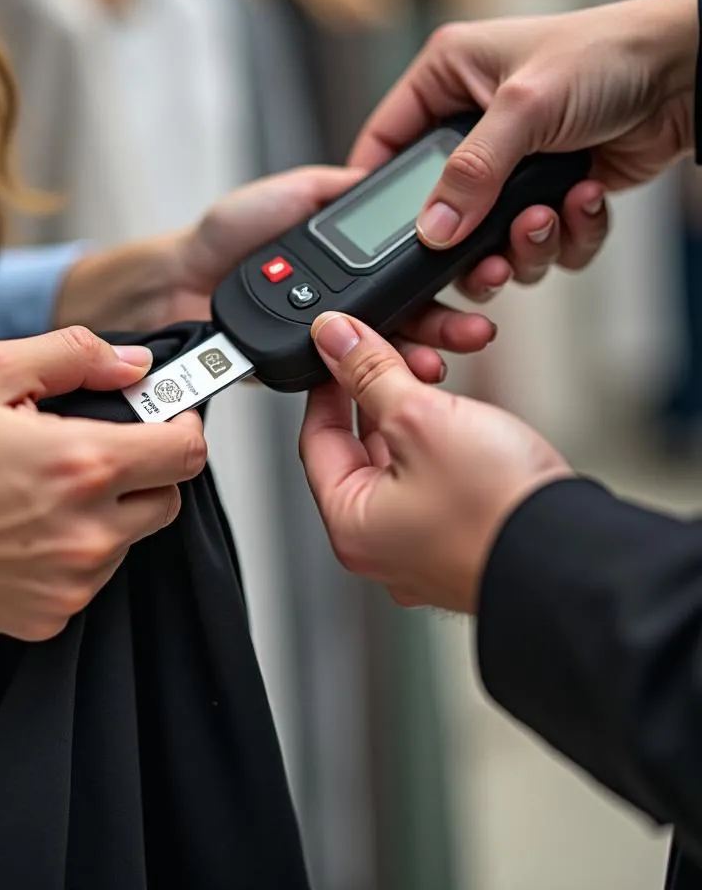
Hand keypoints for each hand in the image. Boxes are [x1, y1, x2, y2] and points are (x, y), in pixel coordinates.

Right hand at [0, 328, 206, 651]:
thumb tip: (133, 364)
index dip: (180, 424)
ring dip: (107, 511)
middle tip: (90, 447)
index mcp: (83, 467)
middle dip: (144, 468)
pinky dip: (72, 552)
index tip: (163, 415)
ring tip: (38, 489)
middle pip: (166, 499)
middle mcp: (88, 534)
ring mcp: (68, 584)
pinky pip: (87, 579)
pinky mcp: (44, 618)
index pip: (187, 451)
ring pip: (128, 540)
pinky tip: (20, 529)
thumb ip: (75, 356)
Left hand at [58, 168, 498, 383]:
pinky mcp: (302, 367)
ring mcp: (323, 337)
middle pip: (407, 314)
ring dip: (421, 354)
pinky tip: (399, 378)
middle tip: (474, 328)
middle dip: (446, 322)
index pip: (404, 270)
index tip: (474, 275)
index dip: (441, 275)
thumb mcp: (288, 194)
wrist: (176, 280)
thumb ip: (333, 189)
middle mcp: (340, 300)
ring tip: (445, 357)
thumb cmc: (221, 236)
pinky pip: (343, 377)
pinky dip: (373, 380)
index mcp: (343, 261)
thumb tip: (375, 179)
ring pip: (383, 352)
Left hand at [298, 312, 571, 612]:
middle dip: (380, 393)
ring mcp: (423, 548)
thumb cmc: (498, 510)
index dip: (327, 386)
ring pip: (402, 461)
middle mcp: (381, 545)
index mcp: (351, 525)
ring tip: (438, 376)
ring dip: (416, 412)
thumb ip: (370, 373)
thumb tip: (335, 340)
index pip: (317, 440)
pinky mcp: (463, 541)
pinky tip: (464, 416)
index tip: (338, 352)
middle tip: (396, 356)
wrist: (580, 557)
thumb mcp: (421, 418)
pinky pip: (435, 480)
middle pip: (361, 449)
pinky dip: (442, 443)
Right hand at [349, 0, 697, 296]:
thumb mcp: (524, 106)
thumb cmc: (609, 54)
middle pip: (438, 209)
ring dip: (524, 244)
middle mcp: (472, 126)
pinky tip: (585, 199)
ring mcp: (512, 165)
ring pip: (490, 239)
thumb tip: (432, 230)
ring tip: (548, 216)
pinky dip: (566, 234)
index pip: (385, 142)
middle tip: (487, 259)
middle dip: (468, 242)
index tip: (377, 236)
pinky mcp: (550, 193)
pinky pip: (541, 241)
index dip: (376, 190)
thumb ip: (470, 173)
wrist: (691, 75)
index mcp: (448, 80)